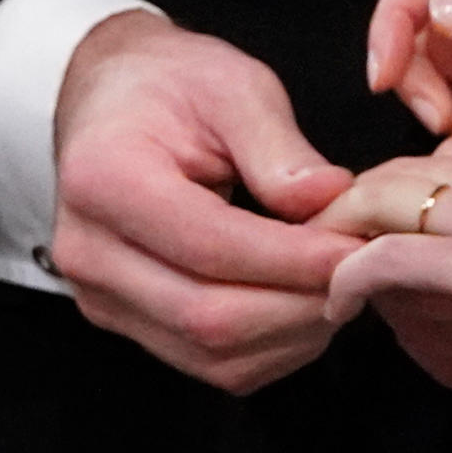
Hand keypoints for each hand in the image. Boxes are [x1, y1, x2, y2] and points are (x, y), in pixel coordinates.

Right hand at [52, 11, 360, 393]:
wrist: (111, 103)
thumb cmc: (171, 86)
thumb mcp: (232, 86)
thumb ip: (279, 147)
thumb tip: (332, 200)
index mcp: (106, 181)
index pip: (211, 247)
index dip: (295, 259)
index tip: (359, 248)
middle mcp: (89, 253)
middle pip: (209, 318)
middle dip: (302, 305)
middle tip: (362, 272)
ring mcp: (101, 297)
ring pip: (213, 357)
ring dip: (294, 334)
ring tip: (339, 285)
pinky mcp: (125, 322)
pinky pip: (209, 365)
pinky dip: (273, 348)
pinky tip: (305, 304)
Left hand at [310, 122, 451, 392]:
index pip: (442, 158)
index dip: (404, 189)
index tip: (390, 216)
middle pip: (396, 179)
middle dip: (359, 213)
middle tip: (336, 243)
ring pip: (380, 216)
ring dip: (351, 249)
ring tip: (335, 278)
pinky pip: (381, 262)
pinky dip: (349, 279)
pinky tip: (338, 300)